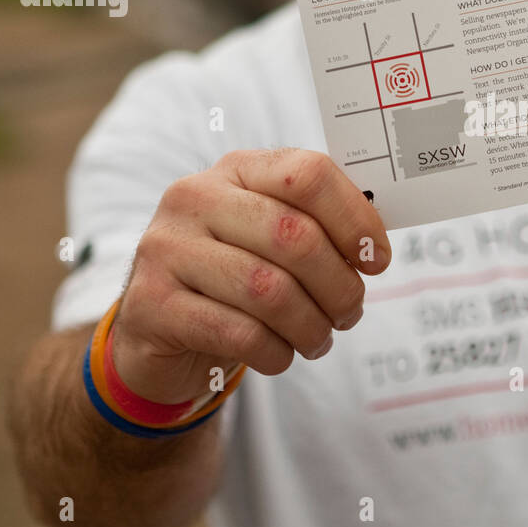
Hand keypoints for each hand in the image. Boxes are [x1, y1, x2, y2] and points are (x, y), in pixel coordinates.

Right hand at [109, 149, 390, 404]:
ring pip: (268, 290)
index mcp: (237, 170)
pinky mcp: (151, 305)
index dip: (354, 219)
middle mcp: (195, 198)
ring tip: (318, 339)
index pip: (308, 174)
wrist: (158, 330)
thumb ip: (319, 229)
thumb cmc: (235, 280)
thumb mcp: (272, 241)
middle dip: (338, 285)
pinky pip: (238, 332)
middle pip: (294, 235)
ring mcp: (167, 249)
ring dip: (311, 326)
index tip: (377, 261)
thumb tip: (374, 246)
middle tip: (349, 313)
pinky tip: (280, 355)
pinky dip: (275, 352)